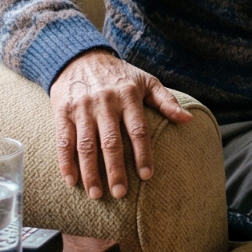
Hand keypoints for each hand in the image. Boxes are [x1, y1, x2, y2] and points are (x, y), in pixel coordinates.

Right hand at [50, 50, 192, 199]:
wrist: (79, 57)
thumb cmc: (119, 74)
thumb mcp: (145, 81)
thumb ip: (166, 101)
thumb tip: (188, 119)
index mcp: (128, 96)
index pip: (138, 130)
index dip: (143, 154)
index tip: (147, 176)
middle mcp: (105, 103)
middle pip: (111, 141)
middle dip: (115, 169)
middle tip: (121, 193)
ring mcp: (82, 108)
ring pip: (86, 145)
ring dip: (90, 172)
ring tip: (96, 194)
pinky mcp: (63, 112)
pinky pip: (63, 140)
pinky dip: (65, 162)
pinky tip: (71, 181)